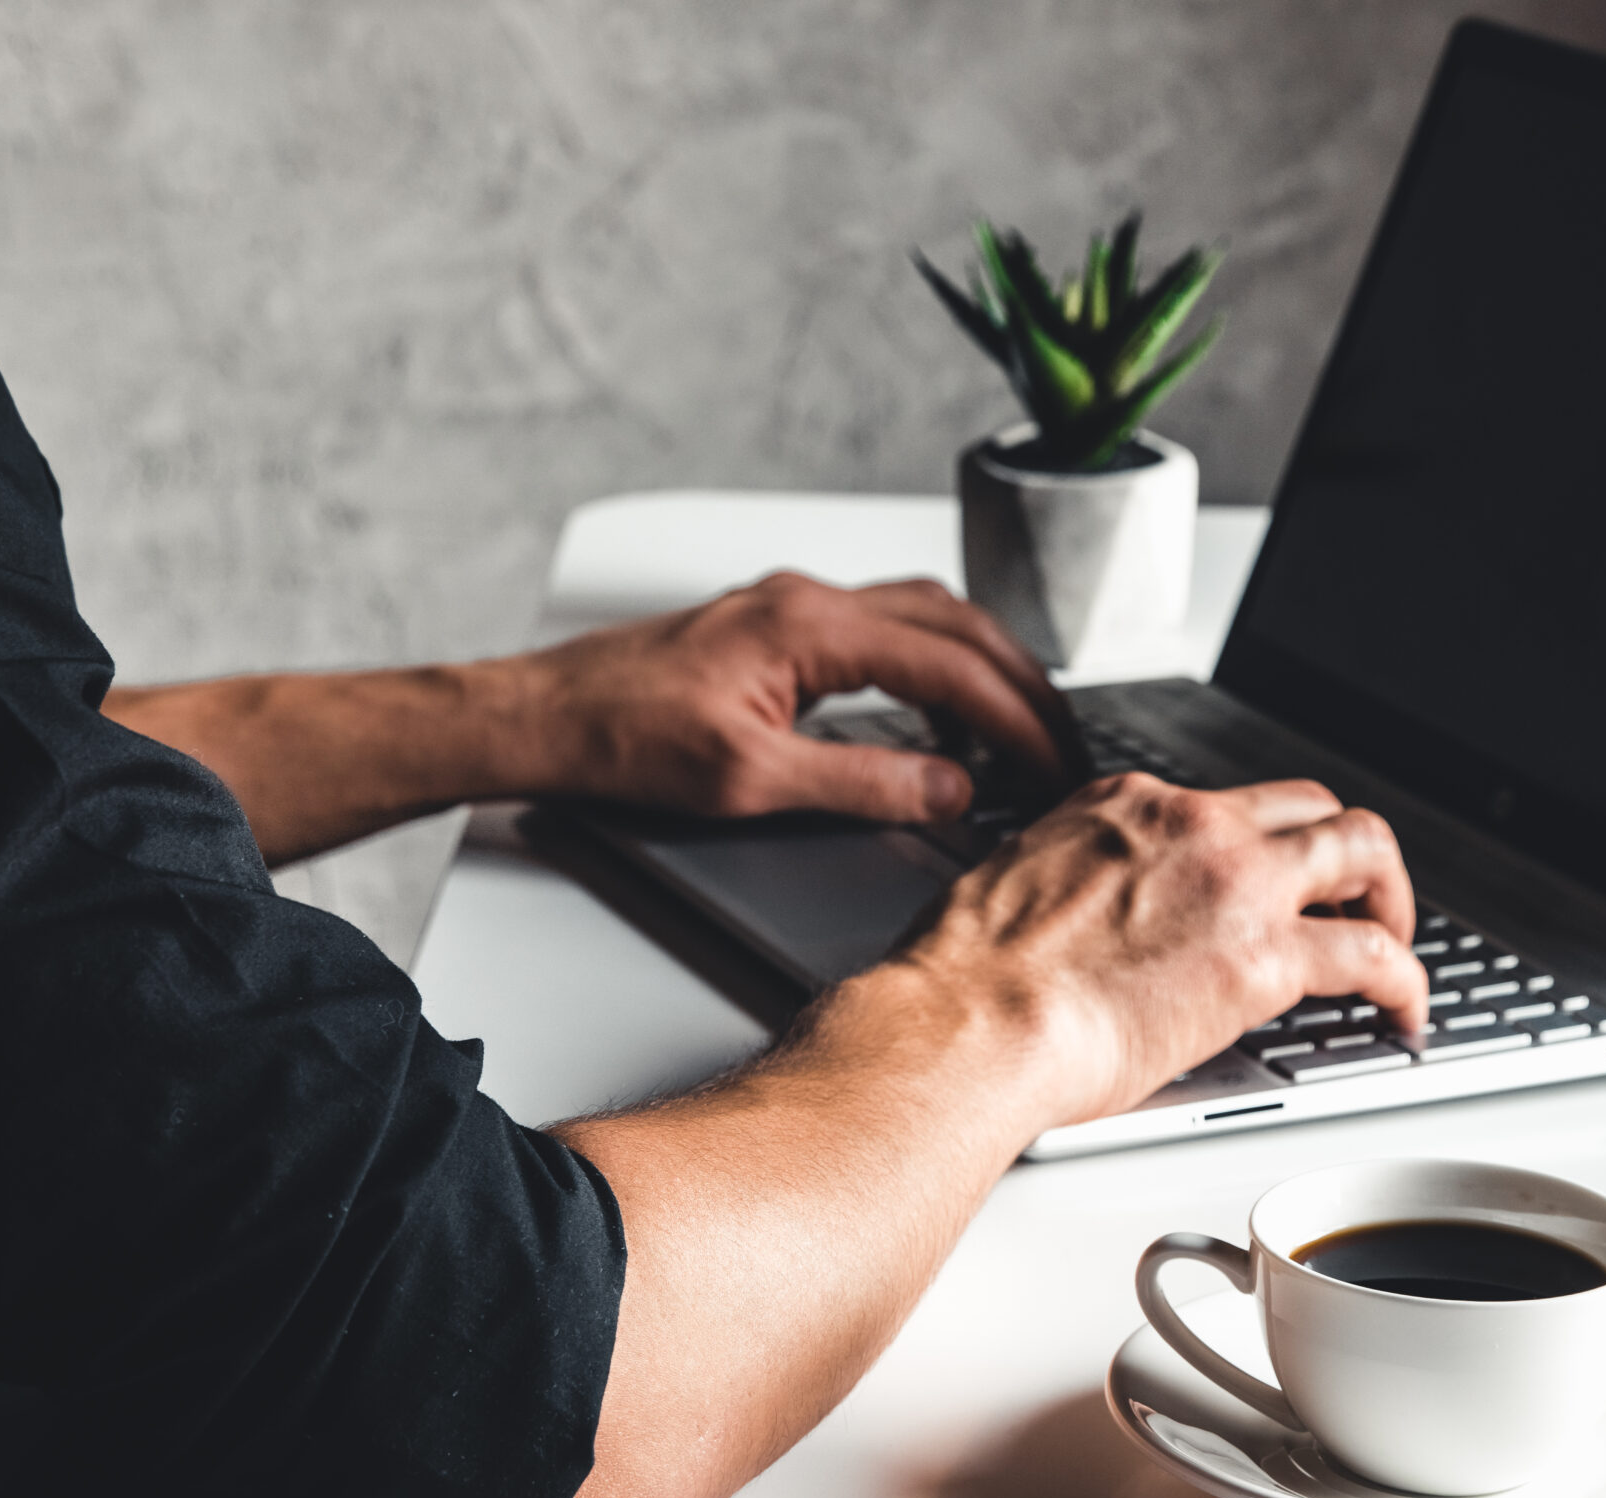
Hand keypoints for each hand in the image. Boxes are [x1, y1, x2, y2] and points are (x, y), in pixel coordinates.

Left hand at [506, 572, 1068, 820]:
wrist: (543, 717)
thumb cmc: (622, 738)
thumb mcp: (750, 782)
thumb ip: (863, 782)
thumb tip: (952, 788)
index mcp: (810, 626)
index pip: (952, 666)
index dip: (1018, 720)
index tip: (1056, 765)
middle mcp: (810, 600)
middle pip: (957, 625)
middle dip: (1021, 685)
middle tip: (1062, 745)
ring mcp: (794, 609)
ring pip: (925, 620)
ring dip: (981, 672)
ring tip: (1016, 736)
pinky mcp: (778, 629)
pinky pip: (885, 634)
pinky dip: (931, 672)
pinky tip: (936, 721)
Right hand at [892, 772, 1429, 1130]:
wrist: (967, 1024)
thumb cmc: (966, 981)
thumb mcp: (1017, 890)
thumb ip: (1073, 890)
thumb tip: (1084, 928)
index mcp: (1124, 806)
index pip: (1225, 806)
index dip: (1259, 851)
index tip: (1264, 889)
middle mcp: (1190, 824)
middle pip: (1311, 808)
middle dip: (1345, 858)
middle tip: (1353, 907)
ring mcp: (1235, 882)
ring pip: (1364, 849)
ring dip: (1392, 898)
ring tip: (1395, 948)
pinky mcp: (1264, 957)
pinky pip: (1375, 955)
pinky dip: (1408, 982)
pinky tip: (1405, 1013)